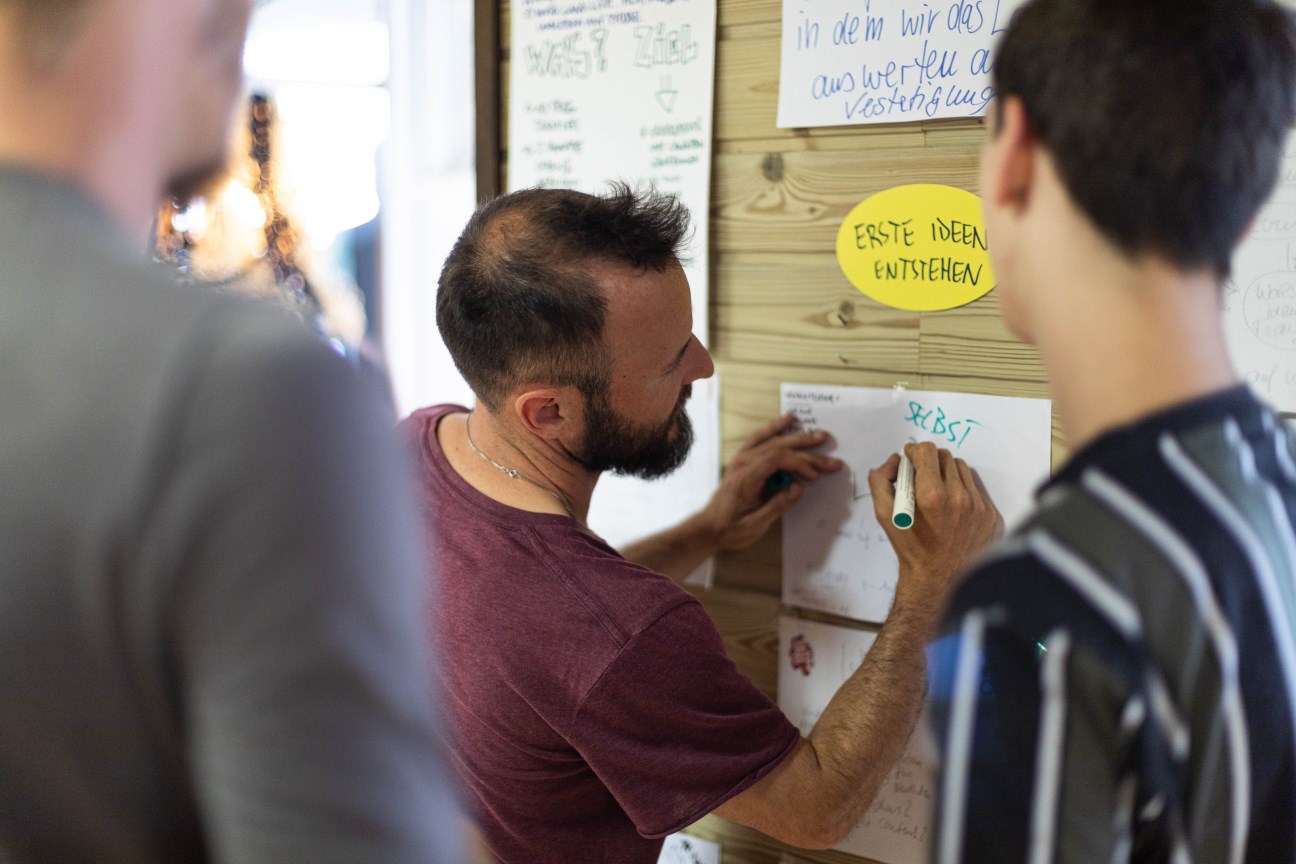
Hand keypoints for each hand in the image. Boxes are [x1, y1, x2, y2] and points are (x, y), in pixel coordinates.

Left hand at [696, 413, 843, 551]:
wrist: (708, 527)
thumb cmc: (730, 529)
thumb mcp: (755, 525)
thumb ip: (777, 506)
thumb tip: (799, 489)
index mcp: (746, 478)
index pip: (777, 460)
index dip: (800, 464)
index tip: (815, 476)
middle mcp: (743, 463)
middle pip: (779, 448)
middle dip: (808, 451)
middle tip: (831, 458)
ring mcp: (741, 459)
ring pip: (772, 440)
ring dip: (797, 436)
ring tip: (819, 434)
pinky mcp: (743, 460)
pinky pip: (760, 438)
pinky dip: (775, 428)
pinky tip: (788, 420)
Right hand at [868, 442, 1002, 626]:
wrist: (939, 580)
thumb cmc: (910, 547)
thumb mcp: (884, 515)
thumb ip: (881, 480)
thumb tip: (894, 460)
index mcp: (931, 495)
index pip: (927, 450)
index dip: (914, 451)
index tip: (910, 459)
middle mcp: (959, 497)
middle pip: (945, 456)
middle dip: (930, 462)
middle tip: (922, 477)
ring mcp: (980, 507)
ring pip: (962, 470)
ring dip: (948, 474)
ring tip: (939, 493)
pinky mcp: (992, 516)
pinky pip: (977, 489)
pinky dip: (963, 492)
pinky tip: (954, 510)